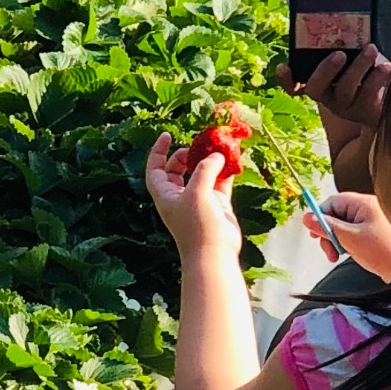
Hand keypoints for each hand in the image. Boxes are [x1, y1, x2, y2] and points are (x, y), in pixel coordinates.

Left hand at [145, 133, 240, 262]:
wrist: (214, 254)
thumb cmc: (197, 226)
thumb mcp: (196, 192)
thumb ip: (204, 169)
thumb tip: (217, 155)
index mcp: (165, 195)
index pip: (155, 169)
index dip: (158, 151)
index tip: (167, 135)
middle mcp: (180, 196)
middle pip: (178, 169)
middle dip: (187, 154)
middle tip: (199, 145)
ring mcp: (200, 199)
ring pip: (202, 173)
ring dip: (210, 160)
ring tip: (220, 145)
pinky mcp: (218, 204)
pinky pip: (221, 181)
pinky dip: (227, 170)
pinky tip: (234, 158)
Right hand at [280, 44, 390, 190]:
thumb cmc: (371, 66)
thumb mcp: (356, 53)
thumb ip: (346, 43)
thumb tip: (345, 19)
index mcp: (321, 82)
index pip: (294, 85)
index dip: (286, 79)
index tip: (283, 66)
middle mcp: (329, 97)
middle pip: (316, 88)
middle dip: (325, 70)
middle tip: (340, 53)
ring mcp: (347, 107)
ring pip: (345, 91)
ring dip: (357, 67)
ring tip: (371, 50)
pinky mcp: (366, 113)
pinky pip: (368, 97)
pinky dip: (378, 78)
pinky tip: (387, 66)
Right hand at [312, 191, 390, 279]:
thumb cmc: (382, 252)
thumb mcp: (349, 239)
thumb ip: (327, 227)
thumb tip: (307, 218)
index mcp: (363, 203)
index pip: (332, 202)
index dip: (320, 217)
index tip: (314, 234)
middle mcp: (367, 208)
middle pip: (335, 214)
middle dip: (328, 233)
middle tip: (328, 250)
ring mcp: (370, 221)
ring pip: (341, 226)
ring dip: (335, 241)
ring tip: (337, 255)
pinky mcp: (371, 233)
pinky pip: (351, 233)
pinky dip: (345, 244)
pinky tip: (347, 254)